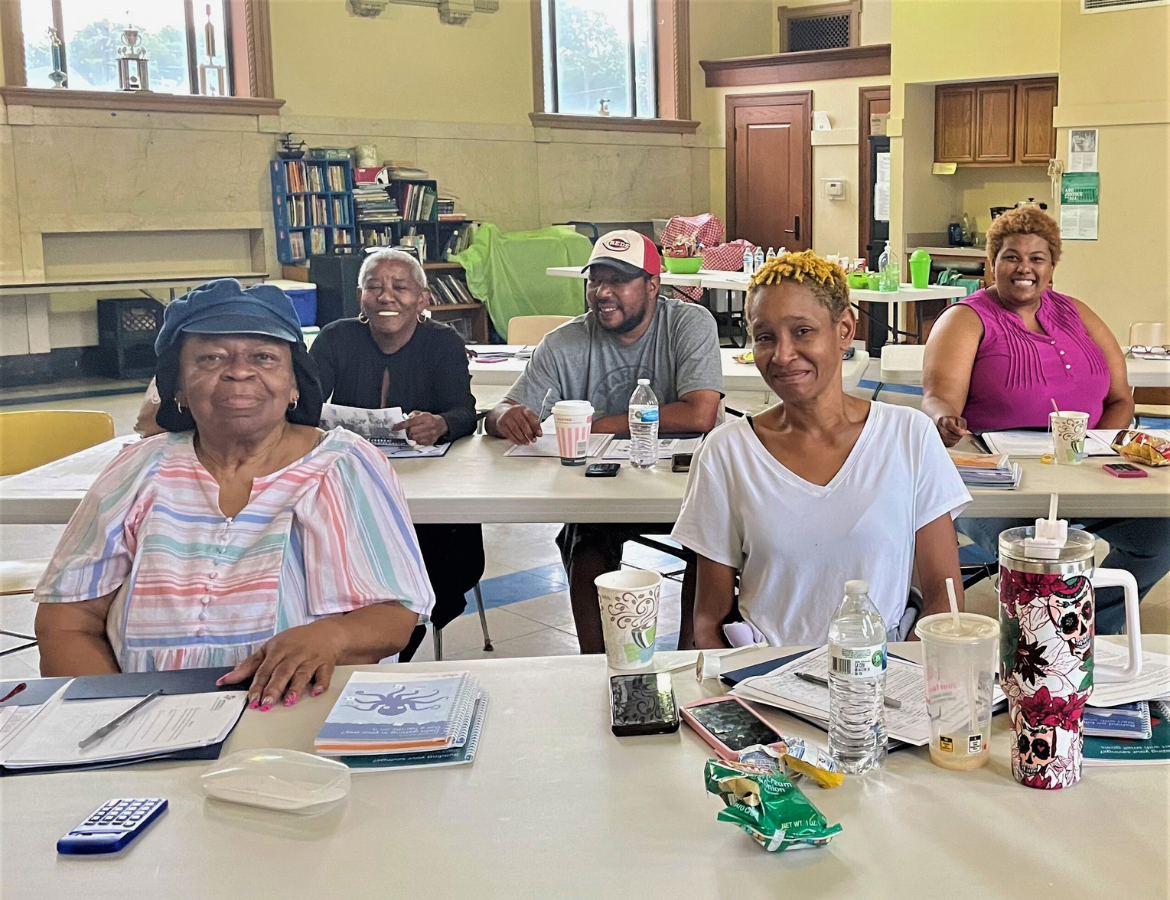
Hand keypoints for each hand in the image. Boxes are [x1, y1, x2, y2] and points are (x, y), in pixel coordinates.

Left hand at [217, 620, 343, 709]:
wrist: (326, 632)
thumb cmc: (294, 642)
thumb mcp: (269, 648)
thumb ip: (249, 665)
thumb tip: (225, 680)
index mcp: (278, 650)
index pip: (265, 670)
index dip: (258, 685)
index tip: (252, 700)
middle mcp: (294, 655)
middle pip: (282, 672)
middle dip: (274, 688)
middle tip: (266, 703)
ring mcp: (311, 659)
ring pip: (302, 674)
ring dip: (295, 688)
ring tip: (288, 701)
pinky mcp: (326, 664)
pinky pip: (324, 674)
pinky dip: (321, 683)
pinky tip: (316, 692)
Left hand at [393, 412, 446, 445]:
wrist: (441, 425)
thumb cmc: (430, 419)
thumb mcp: (421, 413)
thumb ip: (412, 416)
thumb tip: (403, 421)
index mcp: (426, 417)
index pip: (410, 422)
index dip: (401, 425)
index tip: (395, 427)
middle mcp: (429, 426)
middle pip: (411, 431)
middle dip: (408, 430)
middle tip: (409, 429)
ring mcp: (431, 434)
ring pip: (414, 438)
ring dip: (412, 436)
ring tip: (414, 432)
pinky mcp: (431, 441)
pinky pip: (419, 442)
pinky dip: (417, 440)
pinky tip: (419, 436)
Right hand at [494, 404, 541, 444]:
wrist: (503, 413)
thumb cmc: (518, 416)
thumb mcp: (527, 416)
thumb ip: (534, 424)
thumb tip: (539, 434)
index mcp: (522, 408)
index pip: (531, 416)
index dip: (536, 426)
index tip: (539, 434)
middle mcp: (514, 411)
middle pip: (523, 424)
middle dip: (529, 434)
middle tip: (533, 440)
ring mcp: (506, 417)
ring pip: (515, 430)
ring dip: (522, 438)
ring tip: (527, 442)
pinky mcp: (501, 424)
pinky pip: (509, 434)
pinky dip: (515, 440)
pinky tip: (520, 442)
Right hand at [935, 415, 968, 447]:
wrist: (948, 423)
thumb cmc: (954, 421)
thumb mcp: (960, 420)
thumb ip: (962, 425)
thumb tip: (963, 432)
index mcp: (943, 420)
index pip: (948, 425)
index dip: (956, 430)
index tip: (963, 432)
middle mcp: (939, 428)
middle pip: (948, 434)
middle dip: (957, 436)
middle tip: (962, 434)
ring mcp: (938, 435)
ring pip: (948, 441)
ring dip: (956, 439)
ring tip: (958, 435)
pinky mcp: (941, 441)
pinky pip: (948, 444)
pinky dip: (954, 442)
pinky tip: (954, 438)